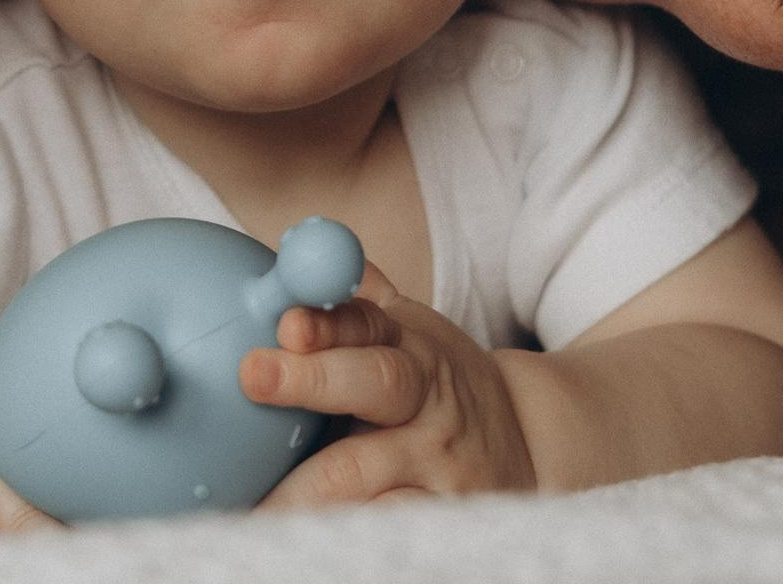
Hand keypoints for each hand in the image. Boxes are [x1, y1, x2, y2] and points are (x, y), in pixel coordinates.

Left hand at [243, 263, 535, 505]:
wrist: (531, 446)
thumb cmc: (440, 385)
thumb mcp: (409, 332)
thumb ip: (355, 297)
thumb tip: (296, 244)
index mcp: (411, 347)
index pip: (368, 323)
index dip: (327, 319)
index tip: (286, 321)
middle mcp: (426, 401)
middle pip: (375, 383)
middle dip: (311, 379)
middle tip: (252, 375)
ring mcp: (435, 463)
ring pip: (366, 474)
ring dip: (305, 484)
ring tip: (252, 494)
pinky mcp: (441, 516)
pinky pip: (386, 524)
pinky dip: (345, 529)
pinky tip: (299, 537)